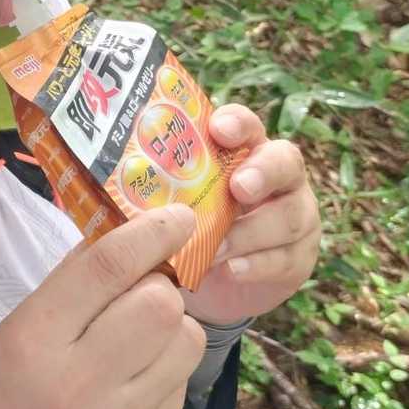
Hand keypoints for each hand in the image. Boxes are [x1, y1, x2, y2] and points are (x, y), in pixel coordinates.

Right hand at [0, 205, 205, 408]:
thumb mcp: (14, 329)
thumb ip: (71, 284)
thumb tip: (126, 232)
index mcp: (37, 339)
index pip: (109, 267)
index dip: (152, 232)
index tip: (177, 217)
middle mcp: (83, 380)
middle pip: (160, 304)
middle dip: (158, 286)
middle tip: (138, 294)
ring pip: (186, 341)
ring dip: (172, 327)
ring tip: (139, 337)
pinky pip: (182, 382)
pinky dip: (167, 367)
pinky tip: (135, 376)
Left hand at [181, 103, 321, 325]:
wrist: (217, 284)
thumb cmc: (192, 230)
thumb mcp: (178, 207)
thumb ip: (162, 191)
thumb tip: (110, 183)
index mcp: (245, 152)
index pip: (247, 126)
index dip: (237, 124)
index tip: (218, 129)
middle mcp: (277, 177)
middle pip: (285, 161)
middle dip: (262, 172)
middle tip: (237, 187)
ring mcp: (295, 216)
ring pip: (288, 216)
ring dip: (248, 232)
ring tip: (216, 247)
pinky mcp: (298, 257)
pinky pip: (286, 258)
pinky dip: (257, 265)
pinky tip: (232, 270)